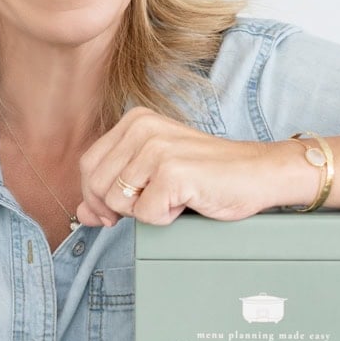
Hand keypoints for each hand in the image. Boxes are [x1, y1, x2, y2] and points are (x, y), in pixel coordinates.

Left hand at [76, 109, 307, 226]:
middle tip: (152, 206)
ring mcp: (157, 149)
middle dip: (117, 208)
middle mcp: (142, 128)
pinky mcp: (173, 173)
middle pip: (96, 185)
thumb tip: (82, 214)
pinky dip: (166, 219)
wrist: (258, 173)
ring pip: (117, 203)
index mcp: (135, 121)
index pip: (88, 165)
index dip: (96, 196)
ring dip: (146, 212)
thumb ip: (114, 190)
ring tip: (174, 198)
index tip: (117, 210)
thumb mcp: (153, 176)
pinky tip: (187, 203)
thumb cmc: (209, 174)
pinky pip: (145, 216)